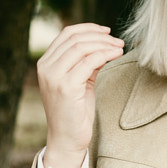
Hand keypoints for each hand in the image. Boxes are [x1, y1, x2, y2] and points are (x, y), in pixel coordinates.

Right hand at [37, 23, 124, 167]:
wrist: (67, 138)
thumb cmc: (75, 111)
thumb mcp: (80, 80)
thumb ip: (86, 62)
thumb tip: (104, 44)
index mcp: (46, 63)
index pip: (66, 34)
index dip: (89, 28)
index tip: (107, 32)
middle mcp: (46, 67)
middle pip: (75, 38)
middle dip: (100, 36)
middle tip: (118, 41)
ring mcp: (54, 77)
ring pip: (82, 47)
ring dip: (105, 44)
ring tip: (120, 47)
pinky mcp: (66, 87)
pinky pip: (89, 61)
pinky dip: (106, 54)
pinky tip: (116, 55)